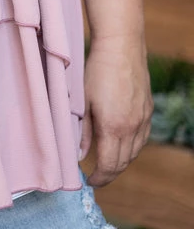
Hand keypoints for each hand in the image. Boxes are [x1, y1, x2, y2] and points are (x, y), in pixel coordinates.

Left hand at [79, 34, 152, 186]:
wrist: (121, 46)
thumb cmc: (97, 71)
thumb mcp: (82, 102)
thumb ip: (83, 132)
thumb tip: (80, 156)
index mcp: (113, 127)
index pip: (109, 166)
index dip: (99, 178)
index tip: (89, 181)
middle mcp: (132, 127)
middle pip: (123, 163)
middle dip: (109, 174)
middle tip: (96, 176)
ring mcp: (143, 119)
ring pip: (134, 152)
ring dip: (120, 162)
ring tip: (106, 162)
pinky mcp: (148, 110)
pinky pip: (141, 138)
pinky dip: (131, 147)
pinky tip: (121, 144)